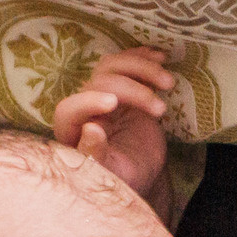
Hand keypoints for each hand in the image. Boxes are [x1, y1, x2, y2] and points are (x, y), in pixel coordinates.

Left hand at [53, 46, 176, 199]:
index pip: (69, 110)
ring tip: (168, 83)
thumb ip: (96, 155)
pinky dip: (144, 57)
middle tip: (160, 110)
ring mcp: (102, 93)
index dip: (87, 102)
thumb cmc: (123, 179)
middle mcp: (82, 108)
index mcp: (71, 133)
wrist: (143, 173)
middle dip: (132, 91)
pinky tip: (162, 57)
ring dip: (141, 68)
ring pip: (112, 65)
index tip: (112, 104)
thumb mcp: (113, 174)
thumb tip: (91, 128)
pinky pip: (127, 62)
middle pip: (98, 83)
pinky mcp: (122, 85)